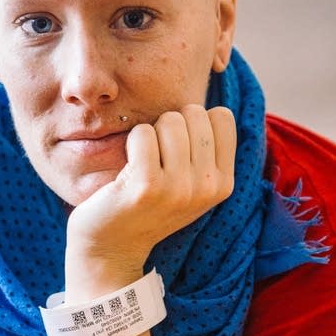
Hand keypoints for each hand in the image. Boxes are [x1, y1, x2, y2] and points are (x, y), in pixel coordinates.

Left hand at [65, 104, 235, 300]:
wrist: (111, 247)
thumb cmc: (147, 204)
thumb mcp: (190, 183)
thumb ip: (206, 148)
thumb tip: (217, 89)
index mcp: (224, 183)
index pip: (222, 116)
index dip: (194, 121)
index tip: (178, 148)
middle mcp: (208, 187)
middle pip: (194, 113)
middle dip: (169, 125)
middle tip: (156, 158)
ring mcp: (179, 188)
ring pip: (170, 120)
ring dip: (150, 133)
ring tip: (142, 164)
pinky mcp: (147, 185)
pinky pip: (142, 133)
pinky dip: (131, 142)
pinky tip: (127, 168)